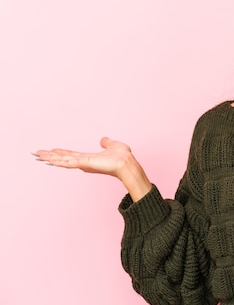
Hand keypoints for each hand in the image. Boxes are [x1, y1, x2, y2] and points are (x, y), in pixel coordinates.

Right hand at [34, 137, 151, 200]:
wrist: (127, 163)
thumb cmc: (122, 157)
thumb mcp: (112, 145)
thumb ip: (106, 143)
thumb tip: (103, 140)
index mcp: (88, 158)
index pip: (71, 155)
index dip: (60, 153)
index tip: (50, 151)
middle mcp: (84, 162)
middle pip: (63, 158)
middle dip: (50, 156)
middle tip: (36, 154)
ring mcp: (83, 164)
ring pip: (62, 160)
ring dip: (50, 158)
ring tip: (38, 155)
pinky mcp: (85, 164)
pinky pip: (69, 162)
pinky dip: (58, 160)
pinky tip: (49, 159)